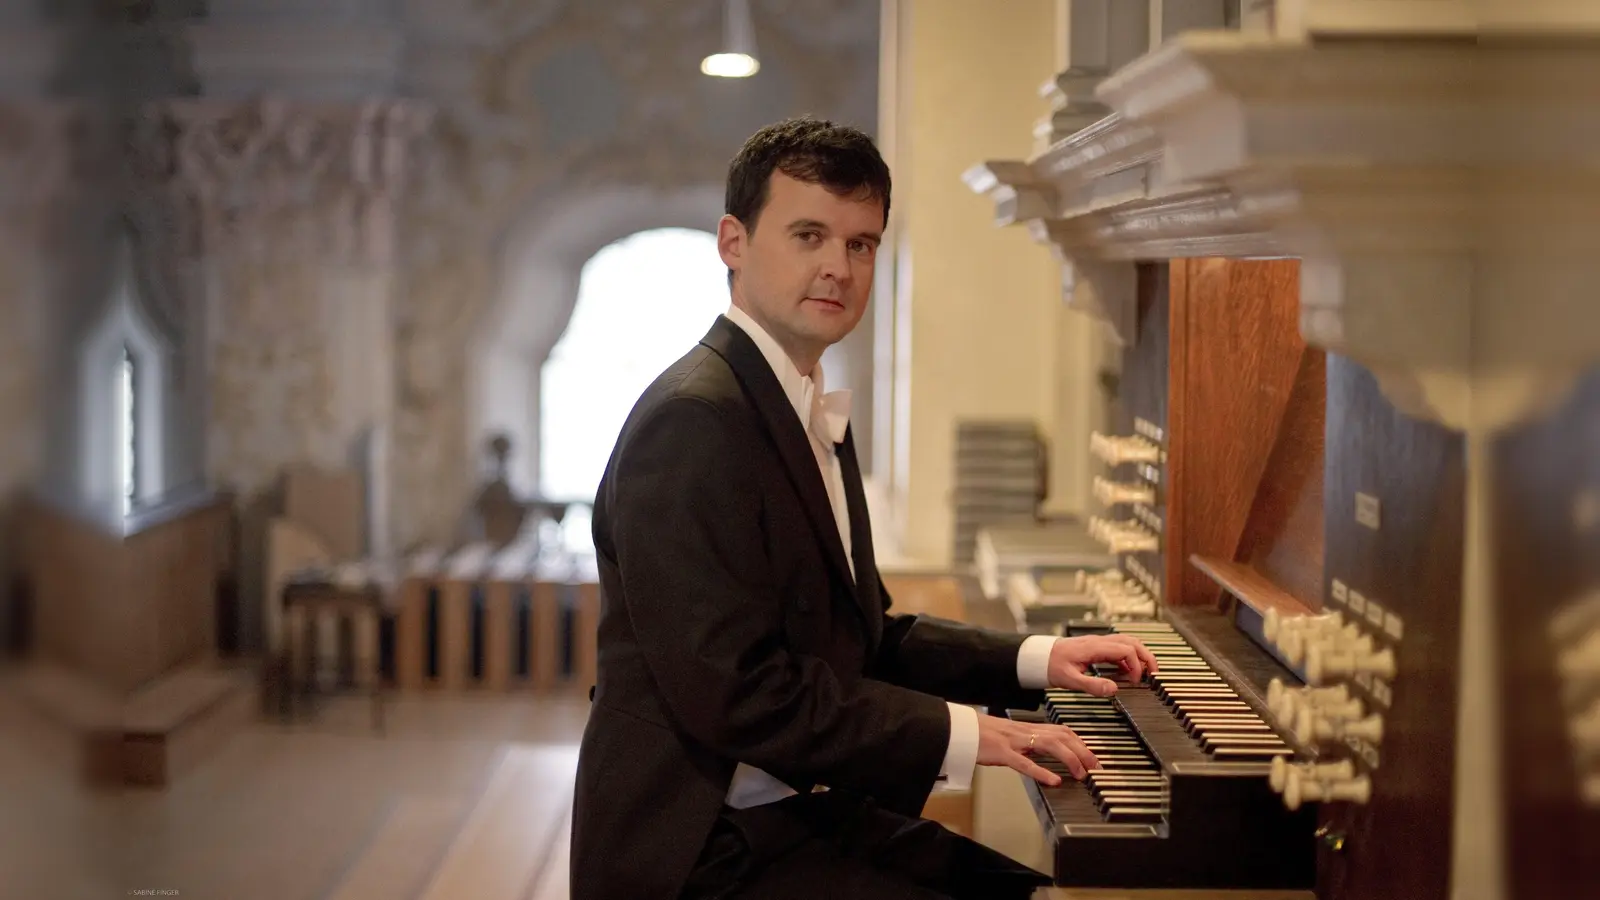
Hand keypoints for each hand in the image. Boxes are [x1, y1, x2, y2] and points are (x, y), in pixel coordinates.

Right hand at [976, 715, 1096, 785]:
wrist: (958, 728)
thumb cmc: (981, 734)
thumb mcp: (1009, 736)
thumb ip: (1027, 743)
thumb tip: (1044, 753)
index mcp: (1027, 728)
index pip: (1061, 730)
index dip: (1080, 743)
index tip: (1092, 756)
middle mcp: (1024, 731)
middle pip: (1061, 736)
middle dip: (1082, 751)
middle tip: (1095, 767)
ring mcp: (1013, 741)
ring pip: (1049, 745)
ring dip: (1069, 759)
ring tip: (1081, 774)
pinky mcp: (1001, 752)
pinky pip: (1024, 762)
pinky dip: (1041, 771)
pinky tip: (1054, 781)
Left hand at [1047, 634, 1158, 695]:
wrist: (1039, 656)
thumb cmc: (1052, 666)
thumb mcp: (1070, 680)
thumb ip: (1092, 685)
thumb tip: (1114, 689)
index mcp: (1094, 647)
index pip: (1126, 650)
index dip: (1136, 665)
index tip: (1135, 681)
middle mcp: (1099, 642)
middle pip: (1131, 642)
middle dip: (1146, 656)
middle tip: (1155, 673)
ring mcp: (1098, 643)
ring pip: (1127, 642)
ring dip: (1140, 654)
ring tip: (1147, 671)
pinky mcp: (1097, 647)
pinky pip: (1119, 648)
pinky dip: (1129, 657)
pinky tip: (1129, 671)